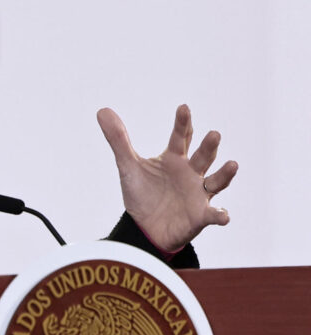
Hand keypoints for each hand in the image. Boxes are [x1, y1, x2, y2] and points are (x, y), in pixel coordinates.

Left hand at [97, 104, 237, 251]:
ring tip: (232, 165)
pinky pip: (213, 214)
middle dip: (208, 146)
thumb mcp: (127, 166)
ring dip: (224, 174)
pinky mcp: (200, 215)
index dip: (183, 123)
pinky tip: (223, 215)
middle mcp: (190, 173)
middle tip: (214, 134)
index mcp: (174, 159)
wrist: (144, 227)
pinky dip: (220, 215)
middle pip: (202, 156)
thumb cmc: (141, 194)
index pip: (180, 137)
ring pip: (216, 181)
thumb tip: (103, 111)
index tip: (183, 108)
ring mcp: (198, 193)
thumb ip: (118, 140)